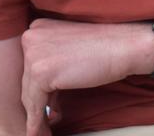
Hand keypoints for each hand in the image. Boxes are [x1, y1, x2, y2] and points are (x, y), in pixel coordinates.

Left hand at [19, 19, 153, 135]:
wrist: (126, 45)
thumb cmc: (106, 46)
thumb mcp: (70, 49)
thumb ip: (52, 63)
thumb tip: (44, 97)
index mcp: (37, 27)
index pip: (30, 65)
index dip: (38, 87)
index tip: (44, 103)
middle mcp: (30, 37)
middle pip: (27, 80)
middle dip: (37, 102)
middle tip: (46, 120)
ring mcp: (34, 54)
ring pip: (29, 94)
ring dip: (36, 114)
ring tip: (43, 129)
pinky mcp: (41, 72)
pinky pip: (35, 104)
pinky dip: (37, 121)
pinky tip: (39, 131)